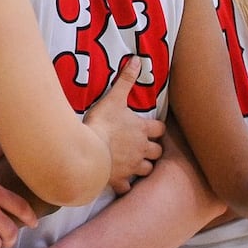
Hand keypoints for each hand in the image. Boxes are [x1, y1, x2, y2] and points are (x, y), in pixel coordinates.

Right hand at [87, 57, 164, 194]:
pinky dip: (126, 185)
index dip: (156, 129)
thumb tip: (137, 60)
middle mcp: (141, 150)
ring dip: (143, 166)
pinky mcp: (119, 180)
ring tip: (134, 162)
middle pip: (157, 152)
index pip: (160, 130)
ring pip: (147, 170)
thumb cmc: (101, 124)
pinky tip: (120, 180)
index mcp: (142, 130)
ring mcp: (131, 167)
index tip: (150, 128)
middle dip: (152, 149)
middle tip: (143, 146)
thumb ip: (126, 80)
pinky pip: (128, 187)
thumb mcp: (113, 98)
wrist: (87, 151)